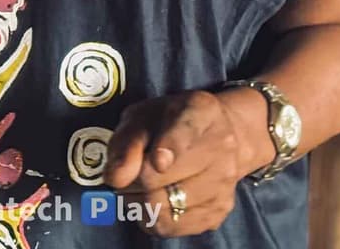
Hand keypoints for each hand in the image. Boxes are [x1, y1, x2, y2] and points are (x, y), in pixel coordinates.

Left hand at [104, 88, 269, 237]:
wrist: (218, 135)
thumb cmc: (171, 123)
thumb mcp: (142, 116)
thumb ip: (127, 142)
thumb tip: (116, 178)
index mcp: (201, 112)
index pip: (185, 133)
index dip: (169, 149)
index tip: (158, 161)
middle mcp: (220, 147)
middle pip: (157, 179)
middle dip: (130, 180)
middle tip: (127, 172)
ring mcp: (223, 182)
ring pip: (161, 208)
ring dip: (138, 201)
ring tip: (141, 186)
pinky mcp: (218, 211)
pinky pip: (169, 226)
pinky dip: (151, 217)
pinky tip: (155, 199)